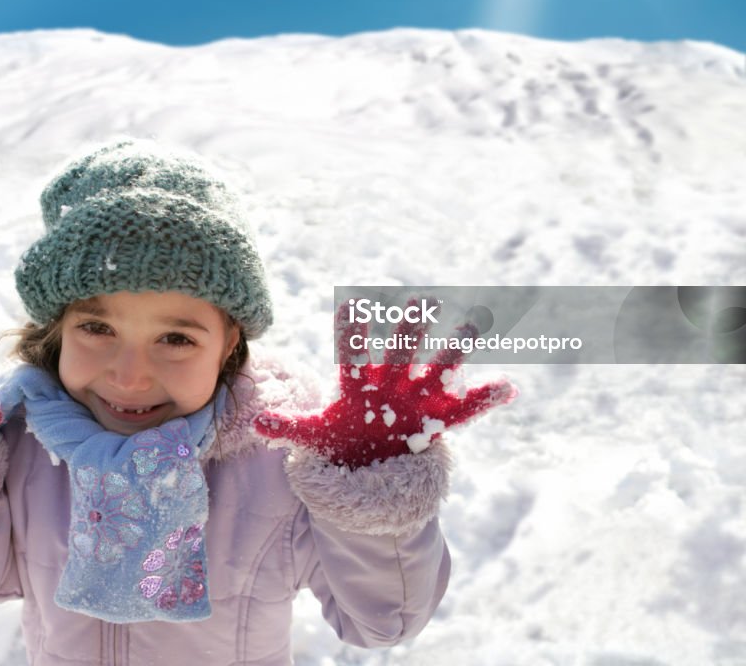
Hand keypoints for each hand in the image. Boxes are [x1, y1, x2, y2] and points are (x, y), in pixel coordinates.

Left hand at [255, 300, 516, 468]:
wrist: (368, 461)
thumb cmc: (341, 437)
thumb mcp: (315, 435)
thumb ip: (288, 427)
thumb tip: (255, 423)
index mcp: (358, 383)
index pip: (352, 354)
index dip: (350, 333)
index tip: (350, 306)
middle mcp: (390, 382)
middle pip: (399, 353)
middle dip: (408, 331)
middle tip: (420, 302)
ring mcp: (416, 398)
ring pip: (436, 371)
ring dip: (453, 353)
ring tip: (472, 329)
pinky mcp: (436, 419)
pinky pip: (465, 410)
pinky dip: (486, 399)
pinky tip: (508, 388)